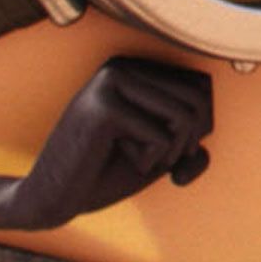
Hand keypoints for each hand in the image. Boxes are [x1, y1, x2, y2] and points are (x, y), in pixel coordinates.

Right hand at [55, 55, 216, 218]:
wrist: (55, 196)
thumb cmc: (108, 172)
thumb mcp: (162, 154)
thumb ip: (193, 140)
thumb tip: (204, 138)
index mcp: (136, 68)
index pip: (201, 86)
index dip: (201, 126)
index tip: (175, 152)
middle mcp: (123, 66)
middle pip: (198, 100)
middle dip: (190, 142)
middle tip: (163, 163)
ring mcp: (110, 83)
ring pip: (184, 116)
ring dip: (172, 153)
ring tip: (143, 160)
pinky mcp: (102, 108)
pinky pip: (160, 137)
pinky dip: (150, 160)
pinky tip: (121, 159)